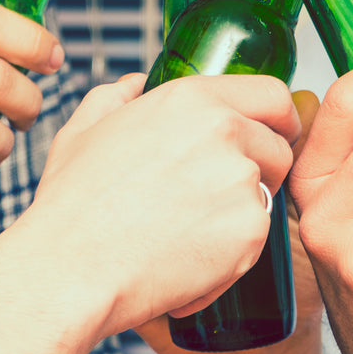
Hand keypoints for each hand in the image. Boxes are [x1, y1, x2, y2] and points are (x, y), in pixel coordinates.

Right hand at [13, 73, 300, 337]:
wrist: (72, 269)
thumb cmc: (72, 207)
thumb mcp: (83, 132)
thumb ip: (115, 98)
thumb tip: (135, 84)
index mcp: (191, 99)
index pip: (272, 95)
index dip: (280, 119)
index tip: (276, 136)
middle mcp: (225, 130)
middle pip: (278, 149)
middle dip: (260, 173)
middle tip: (216, 201)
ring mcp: (241, 180)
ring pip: (266, 197)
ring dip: (240, 216)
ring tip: (185, 235)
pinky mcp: (250, 230)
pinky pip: (255, 242)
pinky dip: (229, 258)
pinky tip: (184, 262)